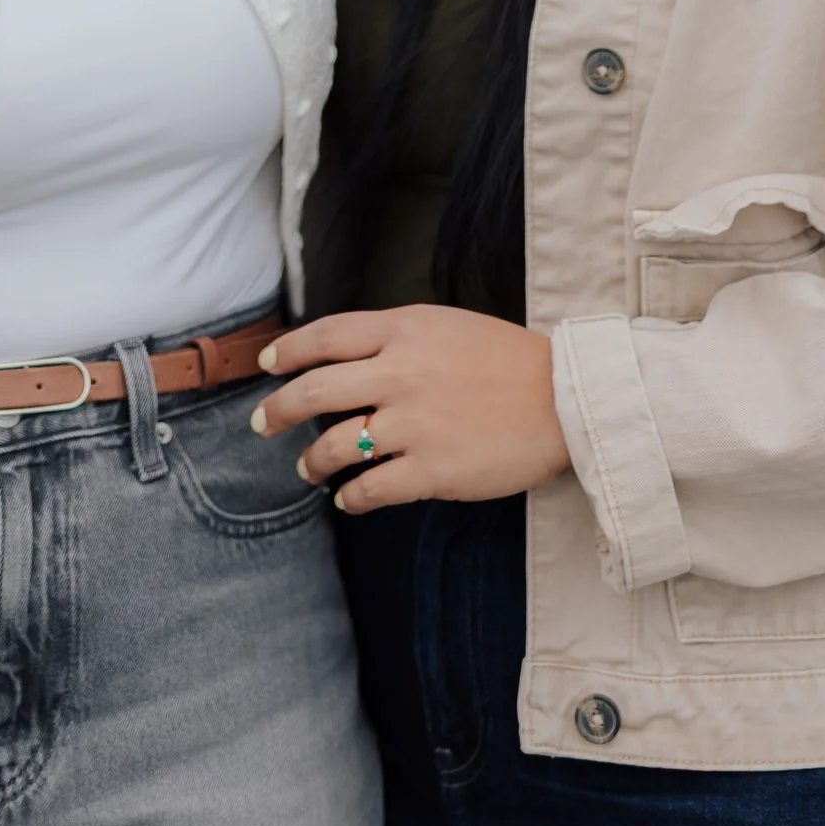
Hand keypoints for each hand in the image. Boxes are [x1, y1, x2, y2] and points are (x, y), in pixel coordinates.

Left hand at [252, 304, 573, 513]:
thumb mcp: (446, 327)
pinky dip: (351, 497)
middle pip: (315, 391)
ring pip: (336, 446)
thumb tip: (346, 360)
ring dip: (312, 461)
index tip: (268, 365)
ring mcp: (414, 423)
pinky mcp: (432, 470)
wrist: (564, 398)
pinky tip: (347, 499)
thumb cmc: (507, 360)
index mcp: (404, 330)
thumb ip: (396, 339)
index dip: (289, 351)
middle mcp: (400, 373)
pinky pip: (372, 488)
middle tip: (261, 423)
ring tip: (307, 468)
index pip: (327, 335)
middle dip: (278, 410)